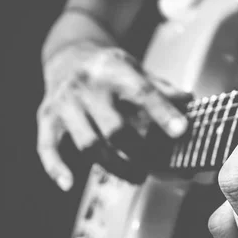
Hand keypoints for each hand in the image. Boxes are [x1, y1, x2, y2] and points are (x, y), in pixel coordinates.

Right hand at [37, 45, 189, 190]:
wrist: (67, 54)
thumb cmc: (109, 69)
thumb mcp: (136, 69)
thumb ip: (161, 89)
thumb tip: (190, 102)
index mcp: (115, 70)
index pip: (143, 92)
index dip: (163, 112)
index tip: (182, 130)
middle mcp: (88, 86)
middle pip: (115, 128)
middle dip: (138, 153)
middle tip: (154, 166)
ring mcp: (65, 103)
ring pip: (88, 144)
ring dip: (114, 167)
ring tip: (136, 176)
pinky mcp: (47, 117)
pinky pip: (47, 146)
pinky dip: (55, 167)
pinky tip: (68, 184)